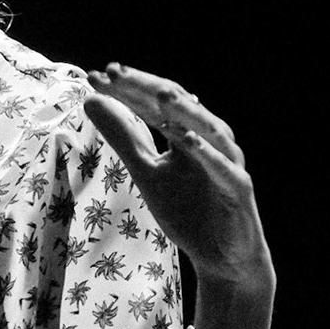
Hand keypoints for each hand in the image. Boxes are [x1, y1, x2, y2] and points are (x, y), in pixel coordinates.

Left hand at [83, 64, 270, 291]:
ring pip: (208, 129)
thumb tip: (91, 100)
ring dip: (183, 111)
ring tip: (158, 94)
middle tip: (114, 71)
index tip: (95, 76)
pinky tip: (184, 137)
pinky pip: (222, 166)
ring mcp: (228, 162)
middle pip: (179, 105)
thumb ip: (123, 138)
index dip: (127, 89)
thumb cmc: (188, 211)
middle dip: (146, 88)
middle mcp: (210, 140)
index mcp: (188, 133)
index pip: (155, 103)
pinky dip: (204, 151)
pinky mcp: (239, 188)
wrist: (222, 257)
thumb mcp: (146, 172)